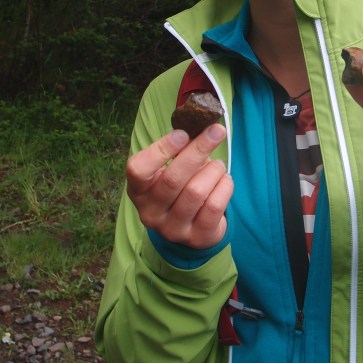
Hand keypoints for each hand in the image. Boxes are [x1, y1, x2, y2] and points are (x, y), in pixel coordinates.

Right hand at [126, 124, 232, 248]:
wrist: (192, 227)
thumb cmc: (180, 188)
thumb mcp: (170, 169)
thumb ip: (178, 150)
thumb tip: (201, 125)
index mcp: (138, 191)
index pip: (138, 169)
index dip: (160, 149)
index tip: (183, 134)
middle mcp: (150, 213)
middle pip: (172, 179)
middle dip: (198, 151)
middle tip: (216, 132)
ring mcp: (173, 229)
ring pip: (196, 192)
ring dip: (213, 170)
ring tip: (218, 165)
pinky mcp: (197, 237)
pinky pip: (214, 206)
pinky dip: (224, 186)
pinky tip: (224, 180)